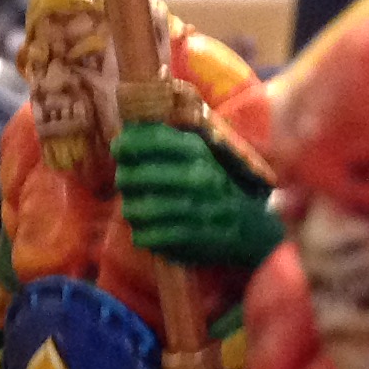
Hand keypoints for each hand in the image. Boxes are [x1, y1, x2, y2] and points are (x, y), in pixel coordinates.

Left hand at [113, 121, 283, 269]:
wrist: (250, 228)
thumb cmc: (215, 187)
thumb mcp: (200, 156)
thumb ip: (167, 143)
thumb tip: (126, 130)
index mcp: (197, 151)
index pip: (150, 140)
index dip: (126, 144)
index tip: (119, 149)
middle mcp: (195, 176)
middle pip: (132, 176)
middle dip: (125, 180)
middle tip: (129, 184)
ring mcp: (192, 208)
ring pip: (134, 209)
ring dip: (132, 210)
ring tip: (139, 210)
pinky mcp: (188, 238)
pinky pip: (145, 236)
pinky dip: (143, 235)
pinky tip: (151, 231)